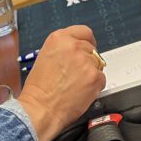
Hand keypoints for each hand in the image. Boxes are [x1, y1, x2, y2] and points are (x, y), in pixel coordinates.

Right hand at [18, 26, 105, 140]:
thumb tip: (75, 50)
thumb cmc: (38, 89)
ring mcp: (85, 61)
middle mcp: (73, 46)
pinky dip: (95, 86)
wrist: (40, 108)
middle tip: (77, 73)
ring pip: (97, 64)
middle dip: (87, 60)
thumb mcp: (45, 57)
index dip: (86, 41)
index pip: (84, 32)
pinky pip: (101, 78)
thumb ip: (62, 49)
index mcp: (59, 38)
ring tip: (76, 84)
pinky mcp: (94, 76)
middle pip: (91, 48)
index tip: (88, 47)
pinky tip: (81, 91)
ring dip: (91, 73)